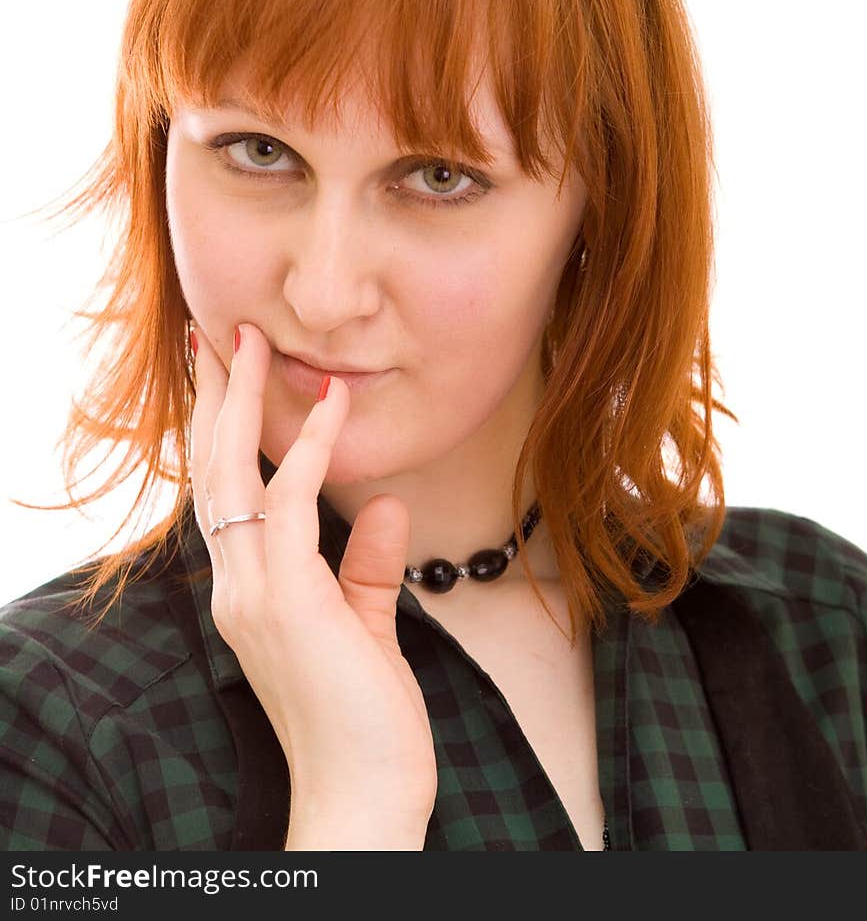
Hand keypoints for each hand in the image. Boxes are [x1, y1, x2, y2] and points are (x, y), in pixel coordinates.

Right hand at [189, 321, 437, 827]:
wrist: (364, 798)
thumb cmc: (364, 720)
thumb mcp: (365, 625)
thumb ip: (368, 566)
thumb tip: (388, 505)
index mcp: (249, 591)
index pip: (224, 494)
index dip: (222, 431)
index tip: (227, 373)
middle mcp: (237, 588)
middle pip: (213, 473)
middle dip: (215, 399)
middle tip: (220, 333)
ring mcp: (254, 596)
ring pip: (233, 478)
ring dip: (243, 404)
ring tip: (252, 343)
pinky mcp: (288, 603)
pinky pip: (290, 507)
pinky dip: (309, 452)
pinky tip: (329, 406)